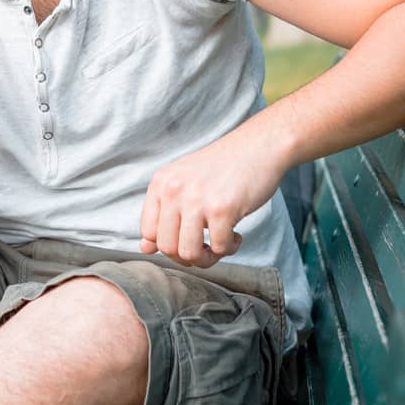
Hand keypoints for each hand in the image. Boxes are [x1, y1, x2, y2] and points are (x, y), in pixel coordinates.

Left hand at [139, 124, 288, 267]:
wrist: (259, 146)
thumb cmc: (223, 167)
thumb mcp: (184, 181)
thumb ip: (164, 212)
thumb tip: (144, 248)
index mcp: (161, 182)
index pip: (148, 232)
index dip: (167, 245)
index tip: (186, 240)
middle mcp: (174, 190)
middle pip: (166, 247)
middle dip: (188, 257)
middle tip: (206, 248)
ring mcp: (197, 199)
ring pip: (189, 253)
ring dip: (207, 258)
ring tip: (220, 244)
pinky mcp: (222, 209)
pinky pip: (219, 248)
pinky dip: (229, 248)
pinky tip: (236, 234)